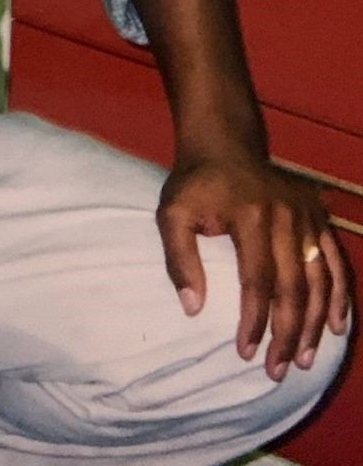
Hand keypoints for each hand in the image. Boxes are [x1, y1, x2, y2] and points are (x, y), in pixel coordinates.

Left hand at [157, 150, 351, 381]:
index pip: (257, 280)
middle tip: (277, 370)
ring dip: (315, 324)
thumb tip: (193, 308)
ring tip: (304, 359)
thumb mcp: (172, 212)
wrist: (223, 143)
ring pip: (320, 280)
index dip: (254, 320)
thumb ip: (178, 258)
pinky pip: (336, 261)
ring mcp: (307, 215)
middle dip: (287, 334)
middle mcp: (286, 215)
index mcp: (250, 214)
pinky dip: (340, 296)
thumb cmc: (195, 184)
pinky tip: (336, 326)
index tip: (245, 352)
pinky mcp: (318, 215)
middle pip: (293, 287)